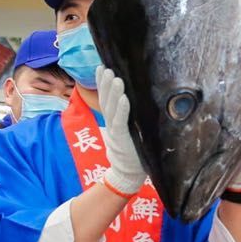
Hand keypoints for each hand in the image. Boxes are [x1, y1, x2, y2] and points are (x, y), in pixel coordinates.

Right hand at [96, 66, 145, 195]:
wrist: (129, 174)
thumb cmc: (134, 150)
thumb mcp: (131, 130)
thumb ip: (130, 117)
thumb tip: (139, 98)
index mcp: (113, 120)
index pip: (106, 98)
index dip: (103, 83)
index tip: (102, 67)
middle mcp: (112, 123)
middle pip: (106, 100)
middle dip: (106, 83)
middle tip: (107, 68)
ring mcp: (115, 130)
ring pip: (111, 108)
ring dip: (113, 92)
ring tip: (115, 77)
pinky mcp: (122, 138)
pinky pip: (120, 121)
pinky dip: (122, 109)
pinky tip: (123, 98)